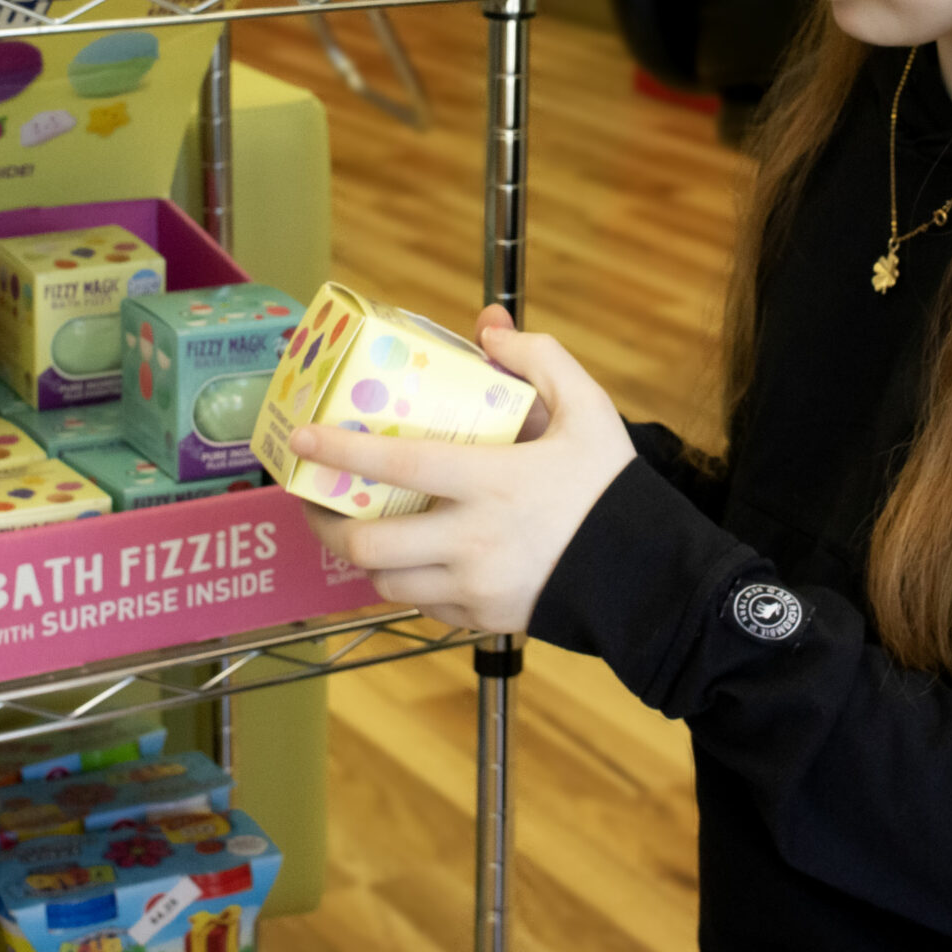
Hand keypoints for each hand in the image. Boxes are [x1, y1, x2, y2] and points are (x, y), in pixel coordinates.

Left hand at [294, 305, 636, 633]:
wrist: (649, 576)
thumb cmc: (612, 488)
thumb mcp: (588, 410)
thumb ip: (540, 360)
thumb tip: (488, 330)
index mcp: (493, 482)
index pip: (398, 464)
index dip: (342, 451)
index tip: (301, 439)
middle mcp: (474, 541)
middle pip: (368, 545)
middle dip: (326, 524)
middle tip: (315, 498)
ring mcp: (475, 588)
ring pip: (385, 583)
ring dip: (363, 558)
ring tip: (355, 529)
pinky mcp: (483, 621)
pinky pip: (421, 607)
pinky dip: (404, 583)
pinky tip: (408, 559)